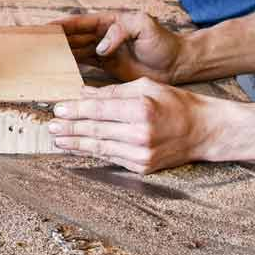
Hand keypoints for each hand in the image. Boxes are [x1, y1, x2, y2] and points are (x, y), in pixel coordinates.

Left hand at [48, 78, 206, 173]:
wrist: (203, 130)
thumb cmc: (175, 103)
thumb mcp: (146, 87)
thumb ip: (113, 92)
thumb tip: (84, 93)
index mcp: (141, 109)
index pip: (99, 109)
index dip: (75, 110)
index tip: (58, 109)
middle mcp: (140, 133)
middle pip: (95, 130)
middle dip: (70, 128)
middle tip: (50, 126)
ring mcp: (141, 153)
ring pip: (100, 147)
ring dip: (76, 144)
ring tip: (58, 139)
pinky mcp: (143, 166)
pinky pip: (111, 158)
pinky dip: (93, 153)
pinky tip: (79, 149)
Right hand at [55, 12, 184, 83]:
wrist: (176, 63)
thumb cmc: (163, 42)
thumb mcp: (145, 27)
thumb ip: (121, 31)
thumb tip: (100, 46)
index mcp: (109, 21)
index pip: (80, 23)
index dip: (62, 25)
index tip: (45, 28)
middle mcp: (103, 35)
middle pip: (74, 36)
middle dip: (56, 39)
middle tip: (37, 45)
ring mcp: (104, 51)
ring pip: (76, 50)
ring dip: (61, 53)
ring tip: (44, 57)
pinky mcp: (108, 66)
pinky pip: (85, 64)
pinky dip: (72, 66)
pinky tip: (61, 70)